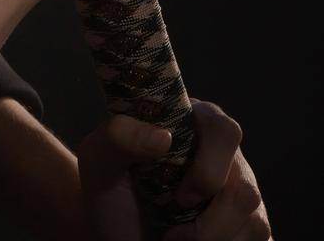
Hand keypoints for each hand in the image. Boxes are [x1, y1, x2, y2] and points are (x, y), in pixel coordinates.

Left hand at [76, 99, 271, 239]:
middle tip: (173, 234)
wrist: (116, 233)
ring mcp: (242, 195)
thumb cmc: (108, 190)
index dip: (207, 170)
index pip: (225, 132)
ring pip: (256, 224)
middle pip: (246, 190)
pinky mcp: (249, 229)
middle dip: (210, 225)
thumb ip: (118, 136)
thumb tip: (163, 137)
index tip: (179, 199)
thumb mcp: (98, 159)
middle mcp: (227, 157)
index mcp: (195, 125)